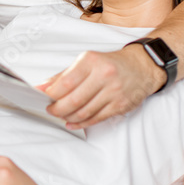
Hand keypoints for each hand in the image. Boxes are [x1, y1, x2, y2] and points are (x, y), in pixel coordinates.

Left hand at [38, 44, 165, 128]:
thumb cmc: (110, 64)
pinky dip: (81, 123)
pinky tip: (72, 122)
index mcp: (92, 61)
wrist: (142, 66)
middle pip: (74, 100)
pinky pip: (96, 119)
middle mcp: (104, 75)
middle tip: (50, 110)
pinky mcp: (120, 105)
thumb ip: (65, 75)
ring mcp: (114, 92)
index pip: (66, 82)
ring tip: (60, 115)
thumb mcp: (87, 61)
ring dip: (68, 117)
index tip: (41, 96)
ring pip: (84, 112)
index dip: (50, 93)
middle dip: (57, 109)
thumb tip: (43, 86)